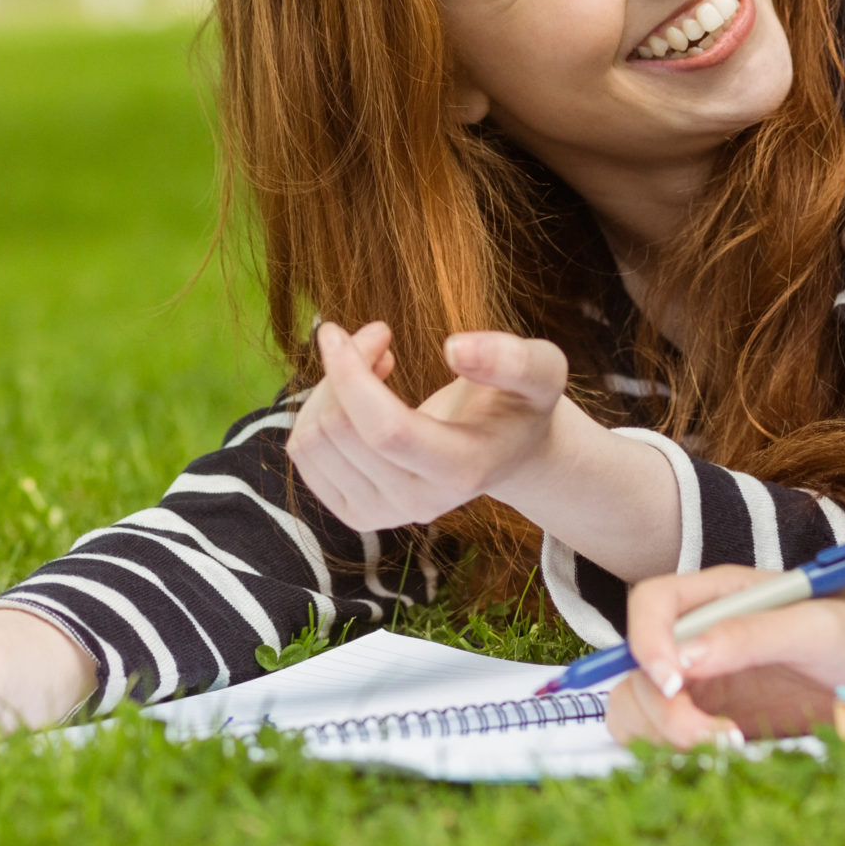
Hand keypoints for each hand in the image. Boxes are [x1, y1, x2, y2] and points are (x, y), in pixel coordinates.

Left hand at [283, 321, 573, 531]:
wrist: (506, 450)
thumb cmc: (520, 402)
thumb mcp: (540, 371)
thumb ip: (510, 358)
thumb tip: (454, 349)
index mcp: (462, 470)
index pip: (386, 431)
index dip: (351, 375)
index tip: (337, 331)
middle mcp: (419, 503)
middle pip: (341, 430)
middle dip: (344, 366)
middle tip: (378, 335)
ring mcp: (383, 514)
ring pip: (313, 440)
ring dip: (330, 386)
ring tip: (373, 363)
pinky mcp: (355, 513)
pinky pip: (304, 456)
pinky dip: (319, 412)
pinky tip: (357, 397)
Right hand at [603, 567, 844, 747]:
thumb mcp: (817, 627)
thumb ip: (750, 636)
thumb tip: (681, 659)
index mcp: (720, 595)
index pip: (652, 604)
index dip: (646, 642)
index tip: (673, 684)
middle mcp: (702, 636)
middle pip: (638, 668)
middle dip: (663, 708)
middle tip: (716, 738)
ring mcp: (708, 682)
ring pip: (644, 709)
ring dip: (667, 737)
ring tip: (727, 750)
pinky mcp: (720, 722)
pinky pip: (674, 741)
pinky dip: (684, 755)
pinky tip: (731, 759)